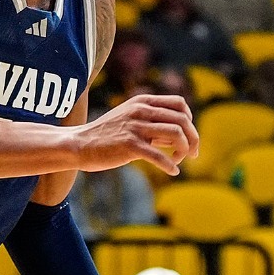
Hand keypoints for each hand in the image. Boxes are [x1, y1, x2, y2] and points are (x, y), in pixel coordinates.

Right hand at [73, 93, 199, 174]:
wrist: (79, 144)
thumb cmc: (108, 135)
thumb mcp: (131, 121)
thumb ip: (155, 125)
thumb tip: (181, 136)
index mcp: (143, 102)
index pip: (180, 104)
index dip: (189, 120)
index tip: (188, 136)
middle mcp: (141, 111)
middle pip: (182, 120)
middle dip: (193, 139)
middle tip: (193, 154)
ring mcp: (135, 127)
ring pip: (176, 135)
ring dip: (184, 151)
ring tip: (178, 161)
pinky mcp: (129, 145)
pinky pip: (159, 156)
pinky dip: (170, 166)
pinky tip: (173, 172)